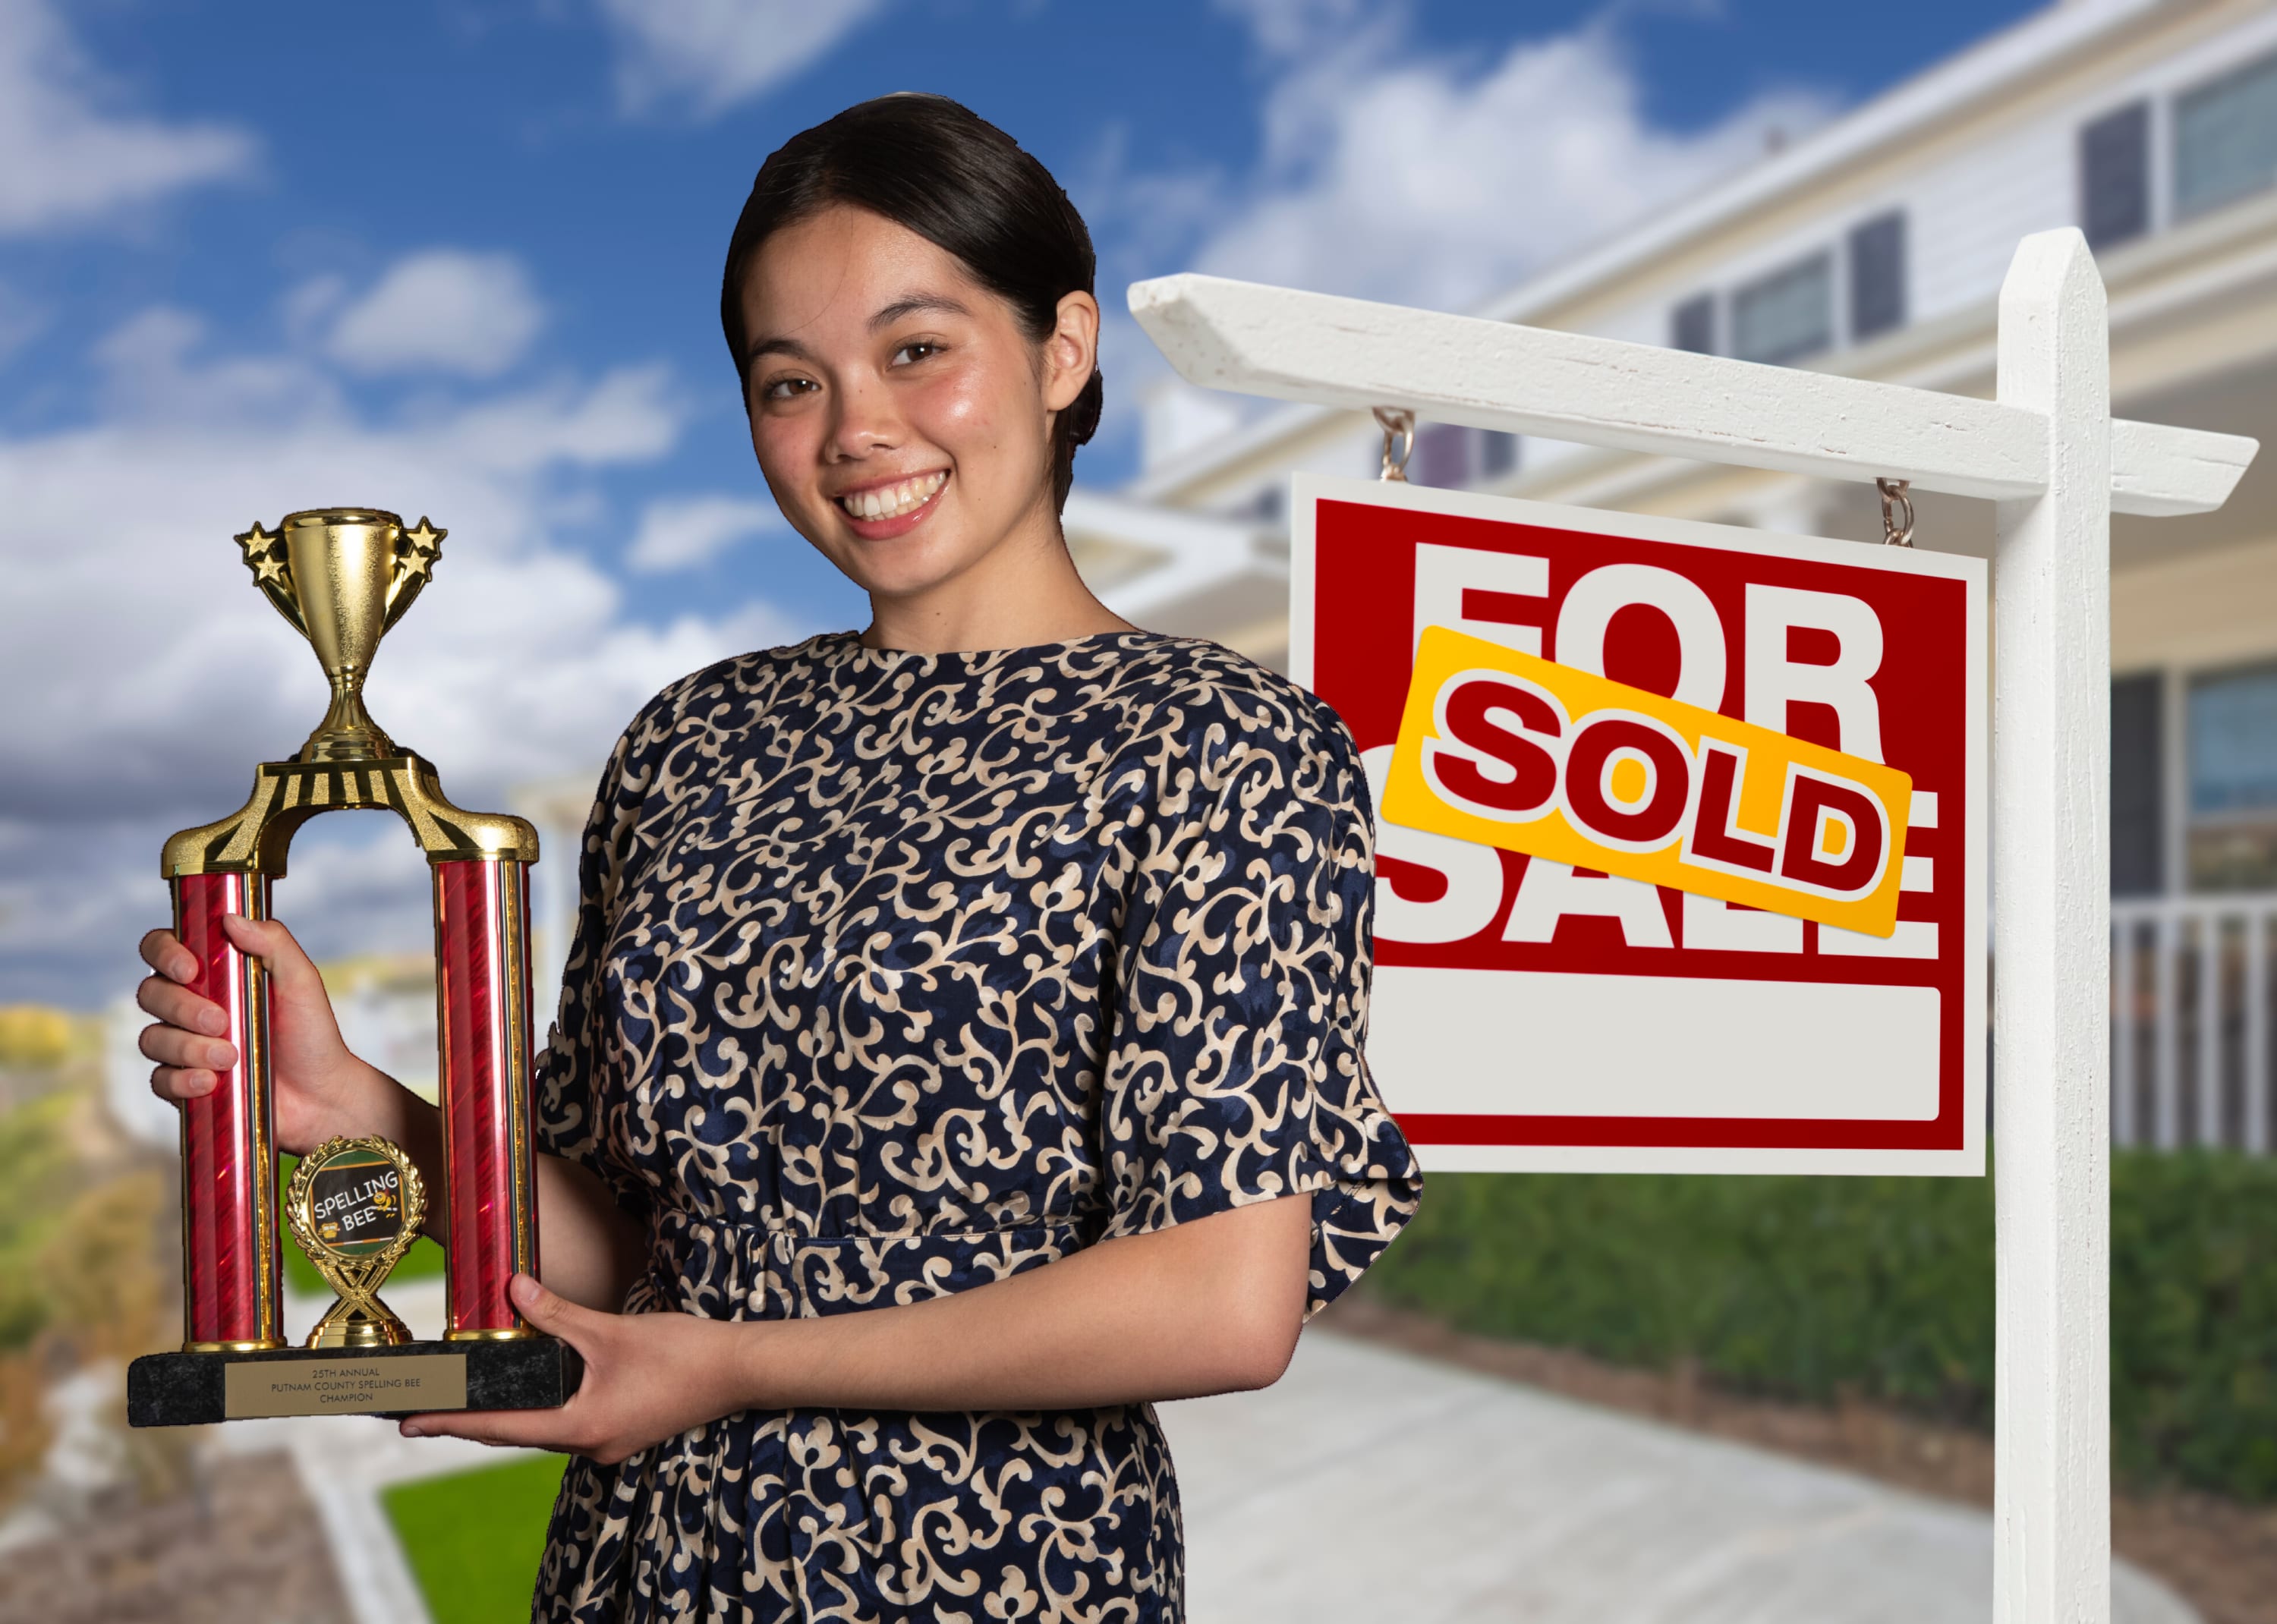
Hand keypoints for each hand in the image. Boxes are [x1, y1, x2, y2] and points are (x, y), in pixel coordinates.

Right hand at [136, 915, 391, 1154]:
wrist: (321, 1096)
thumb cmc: (312, 1033)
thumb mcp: (301, 982)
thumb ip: (273, 943)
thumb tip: (230, 917)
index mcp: (212, 974)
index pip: (162, 949)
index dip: (164, 952)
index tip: (190, 969)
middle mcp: (190, 1006)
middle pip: (150, 993)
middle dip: (180, 1006)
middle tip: (221, 1022)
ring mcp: (184, 1046)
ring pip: (152, 1038)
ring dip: (187, 1047)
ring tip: (229, 1057)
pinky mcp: (184, 1084)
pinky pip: (159, 1079)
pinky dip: (181, 1081)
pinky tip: (211, 1083)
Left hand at [399, 1275, 753, 1464]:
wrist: (739, 1370)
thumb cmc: (682, 1353)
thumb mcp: (612, 1331)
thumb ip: (558, 1313)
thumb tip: (514, 1289)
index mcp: (580, 1427)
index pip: (499, 1428)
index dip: (451, 1423)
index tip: (410, 1423)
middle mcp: (588, 1445)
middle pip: (514, 1434)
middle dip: (469, 1421)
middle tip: (423, 1409)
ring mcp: (606, 1441)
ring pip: (540, 1429)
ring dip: (505, 1414)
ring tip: (466, 1397)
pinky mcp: (621, 1430)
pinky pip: (565, 1422)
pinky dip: (539, 1407)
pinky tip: (530, 1389)